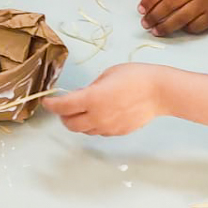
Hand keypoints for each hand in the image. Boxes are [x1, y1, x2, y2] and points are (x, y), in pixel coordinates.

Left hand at [44, 62, 163, 135]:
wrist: (160, 91)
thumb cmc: (135, 76)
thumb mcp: (107, 75)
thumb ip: (91, 88)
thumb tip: (83, 95)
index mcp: (91, 99)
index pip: (62, 107)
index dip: (51, 104)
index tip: (47, 101)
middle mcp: (97, 116)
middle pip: (69, 124)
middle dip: (63, 115)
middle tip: (65, 106)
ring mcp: (107, 127)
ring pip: (83, 130)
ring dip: (78, 121)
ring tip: (84, 110)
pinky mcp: (117, 132)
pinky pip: (98, 131)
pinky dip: (93, 124)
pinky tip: (100, 114)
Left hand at [138, 0, 207, 35]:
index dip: (149, 1)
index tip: (141, 9)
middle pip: (168, 5)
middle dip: (154, 16)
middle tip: (146, 23)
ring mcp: (205, 2)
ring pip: (179, 18)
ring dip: (164, 27)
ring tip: (156, 30)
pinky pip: (194, 26)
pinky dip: (184, 29)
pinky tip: (177, 29)